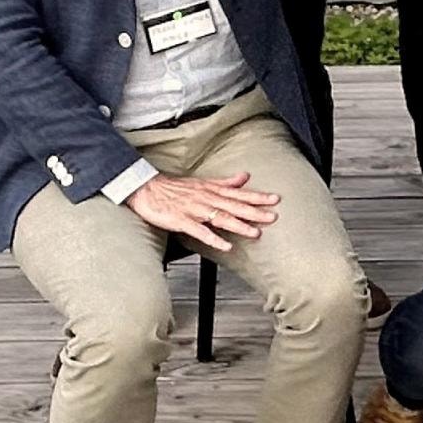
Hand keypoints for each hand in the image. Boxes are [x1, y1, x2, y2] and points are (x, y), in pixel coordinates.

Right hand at [127, 171, 277, 252]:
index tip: (275, 199)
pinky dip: (213, 238)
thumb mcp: (203, 182)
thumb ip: (226, 182)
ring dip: (239, 225)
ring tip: (256, 233)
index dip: (257, 196)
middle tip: (273, 216)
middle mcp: (206, 198)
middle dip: (255, 211)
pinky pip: (200, 232)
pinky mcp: (181, 221)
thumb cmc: (175, 188)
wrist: (146, 189)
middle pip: (234, 206)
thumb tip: (245, 176)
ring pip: (220, 218)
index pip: (239, 193)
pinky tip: (226, 246)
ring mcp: (194, 210)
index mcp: (212, 190)